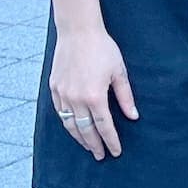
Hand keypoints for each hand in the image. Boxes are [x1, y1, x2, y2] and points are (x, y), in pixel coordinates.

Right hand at [49, 26, 136, 158]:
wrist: (78, 31)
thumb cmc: (102, 48)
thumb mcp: (119, 72)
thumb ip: (125, 96)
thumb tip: (133, 116)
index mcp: (95, 97)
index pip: (104, 127)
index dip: (111, 141)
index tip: (115, 152)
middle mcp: (76, 99)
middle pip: (85, 130)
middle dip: (94, 145)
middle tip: (100, 156)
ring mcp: (63, 94)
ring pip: (69, 124)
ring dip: (79, 138)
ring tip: (88, 146)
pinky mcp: (54, 87)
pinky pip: (59, 111)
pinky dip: (67, 122)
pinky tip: (73, 127)